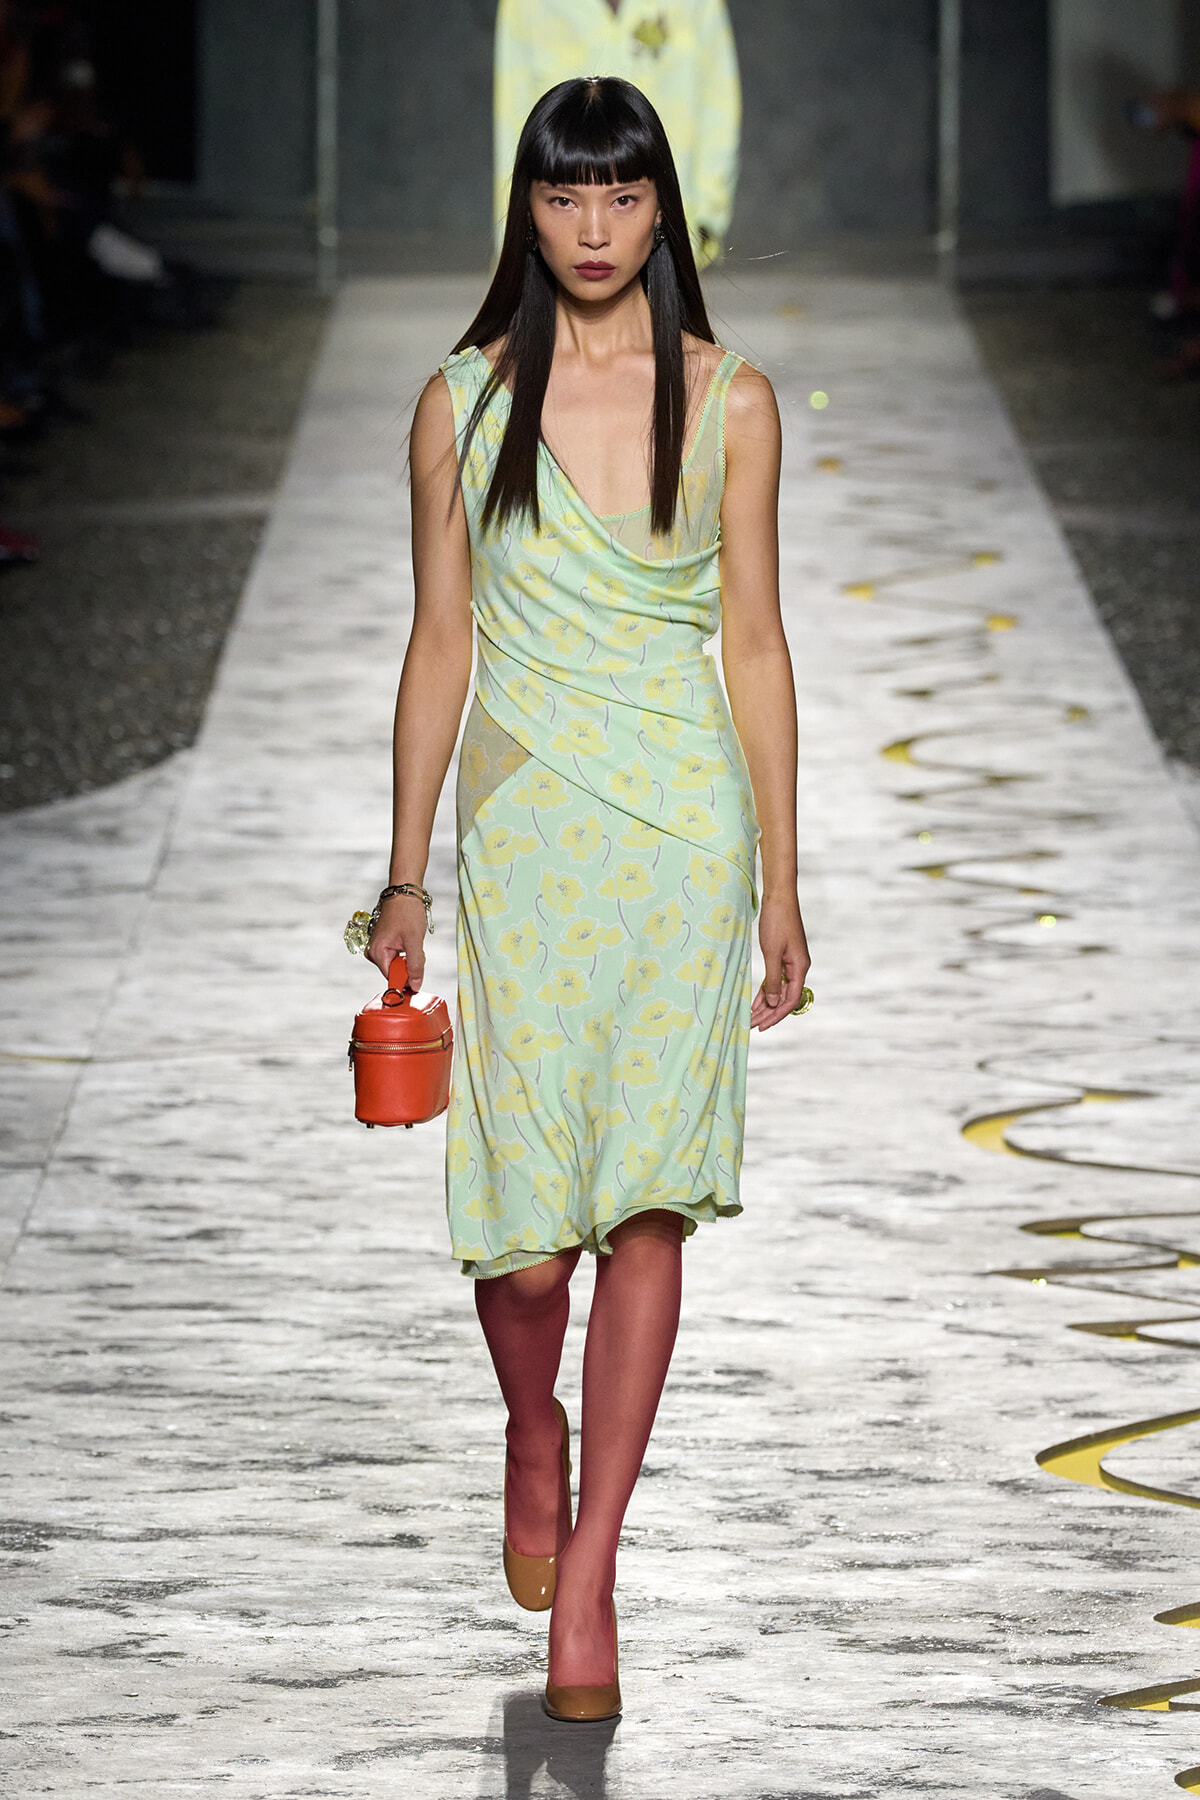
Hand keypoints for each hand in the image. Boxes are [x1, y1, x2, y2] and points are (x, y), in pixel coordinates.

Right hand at [367, 893, 427, 991]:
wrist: (404, 891)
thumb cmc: (407, 911)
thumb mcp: (414, 940)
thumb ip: (415, 965)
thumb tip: (416, 986)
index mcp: (377, 953)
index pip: (393, 978)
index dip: (408, 979)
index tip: (419, 971)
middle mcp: (373, 952)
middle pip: (396, 971)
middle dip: (410, 964)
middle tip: (415, 947)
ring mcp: (378, 948)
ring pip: (399, 964)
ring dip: (410, 957)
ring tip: (411, 939)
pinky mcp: (384, 944)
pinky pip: (398, 956)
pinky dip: (407, 951)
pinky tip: (409, 938)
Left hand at [750, 893, 809, 1032]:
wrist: (779, 897)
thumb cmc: (777, 922)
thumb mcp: (772, 953)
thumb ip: (772, 979)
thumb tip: (773, 1002)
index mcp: (800, 968)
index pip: (791, 1000)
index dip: (776, 1015)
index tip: (762, 1026)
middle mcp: (798, 968)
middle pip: (784, 998)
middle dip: (769, 1013)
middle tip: (752, 1026)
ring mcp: (791, 963)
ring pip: (779, 990)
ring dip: (766, 1004)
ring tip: (751, 1017)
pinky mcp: (783, 957)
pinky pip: (775, 979)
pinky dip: (765, 990)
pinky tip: (755, 1001)